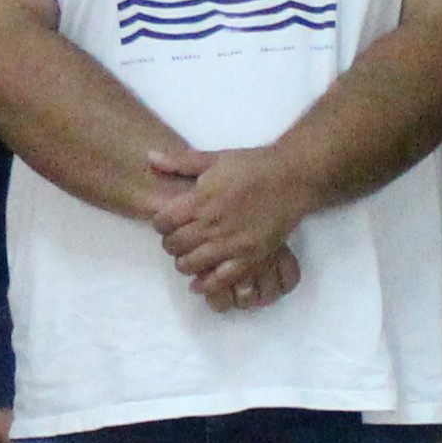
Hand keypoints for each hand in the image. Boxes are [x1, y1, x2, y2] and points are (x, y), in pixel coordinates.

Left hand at [148, 142, 311, 305]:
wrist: (292, 178)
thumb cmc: (253, 165)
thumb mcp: (215, 158)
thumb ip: (180, 162)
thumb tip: (149, 157)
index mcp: (202, 199)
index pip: (163, 221)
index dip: (160, 223)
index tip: (166, 222)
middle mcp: (213, 224)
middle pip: (174, 244)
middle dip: (170, 243)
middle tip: (177, 239)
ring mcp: (231, 243)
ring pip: (191, 264)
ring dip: (184, 262)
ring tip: (189, 256)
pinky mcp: (250, 257)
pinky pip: (220, 279)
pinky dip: (206, 284)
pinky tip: (199, 282)